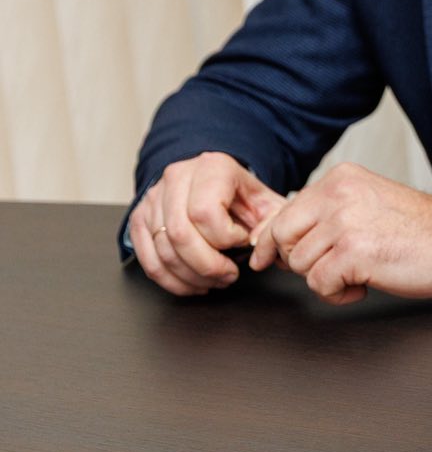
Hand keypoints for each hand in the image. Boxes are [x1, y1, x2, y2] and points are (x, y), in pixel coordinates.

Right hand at [129, 152, 285, 296]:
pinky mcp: (139, 218)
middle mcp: (177, 177)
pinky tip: (191, 283)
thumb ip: (270, 223)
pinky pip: (147, 259)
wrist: (216, 182)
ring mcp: (153, 198)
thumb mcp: (267, 202)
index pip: (205, 212)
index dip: (226, 237)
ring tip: (213, 281)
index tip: (241, 240)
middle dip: (207, 266)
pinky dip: (170, 280)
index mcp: (212, 167)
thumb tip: (256, 248)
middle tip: (228, 275)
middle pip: (180, 235)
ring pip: (163, 250)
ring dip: (190, 277)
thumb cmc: (242, 195)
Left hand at [249, 163, 431, 304]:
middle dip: (298, 261)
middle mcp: (338, 194)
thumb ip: (328, 212)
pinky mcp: (353, 252)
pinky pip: (319, 284)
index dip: (274, 242)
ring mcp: (344, 222)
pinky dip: (338, 294)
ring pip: (300, 264)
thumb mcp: (366, 203)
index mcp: (340, 179)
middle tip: (328, 267)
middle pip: (282, 237)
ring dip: (324, 279)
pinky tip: (363, 285)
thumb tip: (279, 239)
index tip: (269, 258)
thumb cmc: (418, 229)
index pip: (284, 212)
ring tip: (356, 274)